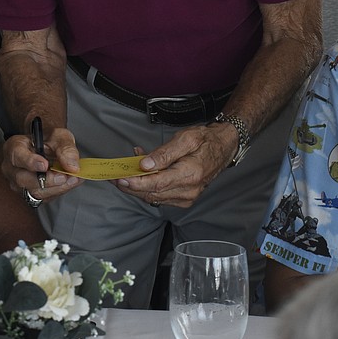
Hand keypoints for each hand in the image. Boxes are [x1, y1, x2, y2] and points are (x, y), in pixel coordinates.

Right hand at [1, 126, 82, 201]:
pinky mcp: (28, 193)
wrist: (47, 147)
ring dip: (57, 187)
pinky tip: (69, 182)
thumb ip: (66, 149)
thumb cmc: (49, 139)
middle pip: (24, 179)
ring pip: (35, 192)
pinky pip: (43, 197)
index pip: (17, 156)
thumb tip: (72, 166)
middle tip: (65, 176)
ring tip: (73, 178)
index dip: (31, 162)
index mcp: (14, 148)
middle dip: (47, 180)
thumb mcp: (59, 137)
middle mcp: (12, 167)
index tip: (45, 165)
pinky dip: (59, 190)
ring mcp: (18, 183)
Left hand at [113, 121, 236, 207]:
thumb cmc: (205, 141)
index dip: (136, 183)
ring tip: (127, 170)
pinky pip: (160, 196)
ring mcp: (187, 197)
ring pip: (154, 197)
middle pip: (152, 193)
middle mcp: (189, 190)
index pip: (157, 183)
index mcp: (190, 174)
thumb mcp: (185, 139)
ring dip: (137, 186)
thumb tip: (145, 165)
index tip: (120, 179)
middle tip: (114, 176)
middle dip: (130, 186)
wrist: (223, 148)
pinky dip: (147, 186)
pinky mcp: (183, 199)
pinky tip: (142, 173)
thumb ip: (164, 153)